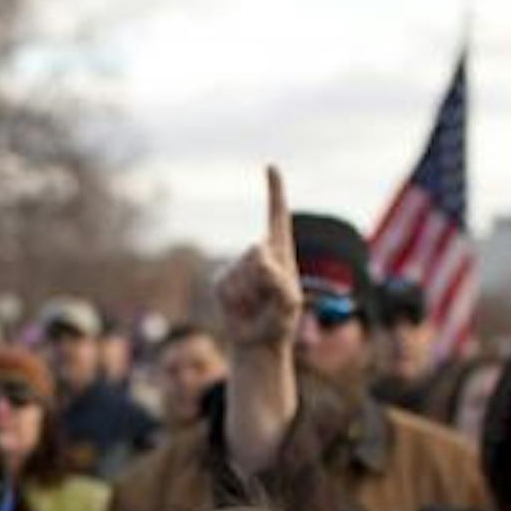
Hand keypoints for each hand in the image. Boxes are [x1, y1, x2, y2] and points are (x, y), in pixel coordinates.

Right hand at [214, 165, 300, 351]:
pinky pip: (227, 285)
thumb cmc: (279, 322)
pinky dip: (235, 302)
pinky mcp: (221, 280)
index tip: (271, 167)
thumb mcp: (289, 302)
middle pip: (257, 253)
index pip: (277, 215)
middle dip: (264, 280)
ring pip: (241, 271)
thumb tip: (258, 257)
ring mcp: (238, 266)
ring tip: (257, 307)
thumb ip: (278, 278)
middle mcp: (259, 253)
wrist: (256, 343)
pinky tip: (241, 310)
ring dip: (251, 294)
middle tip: (270, 301)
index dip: (274, 191)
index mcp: (280, 252)